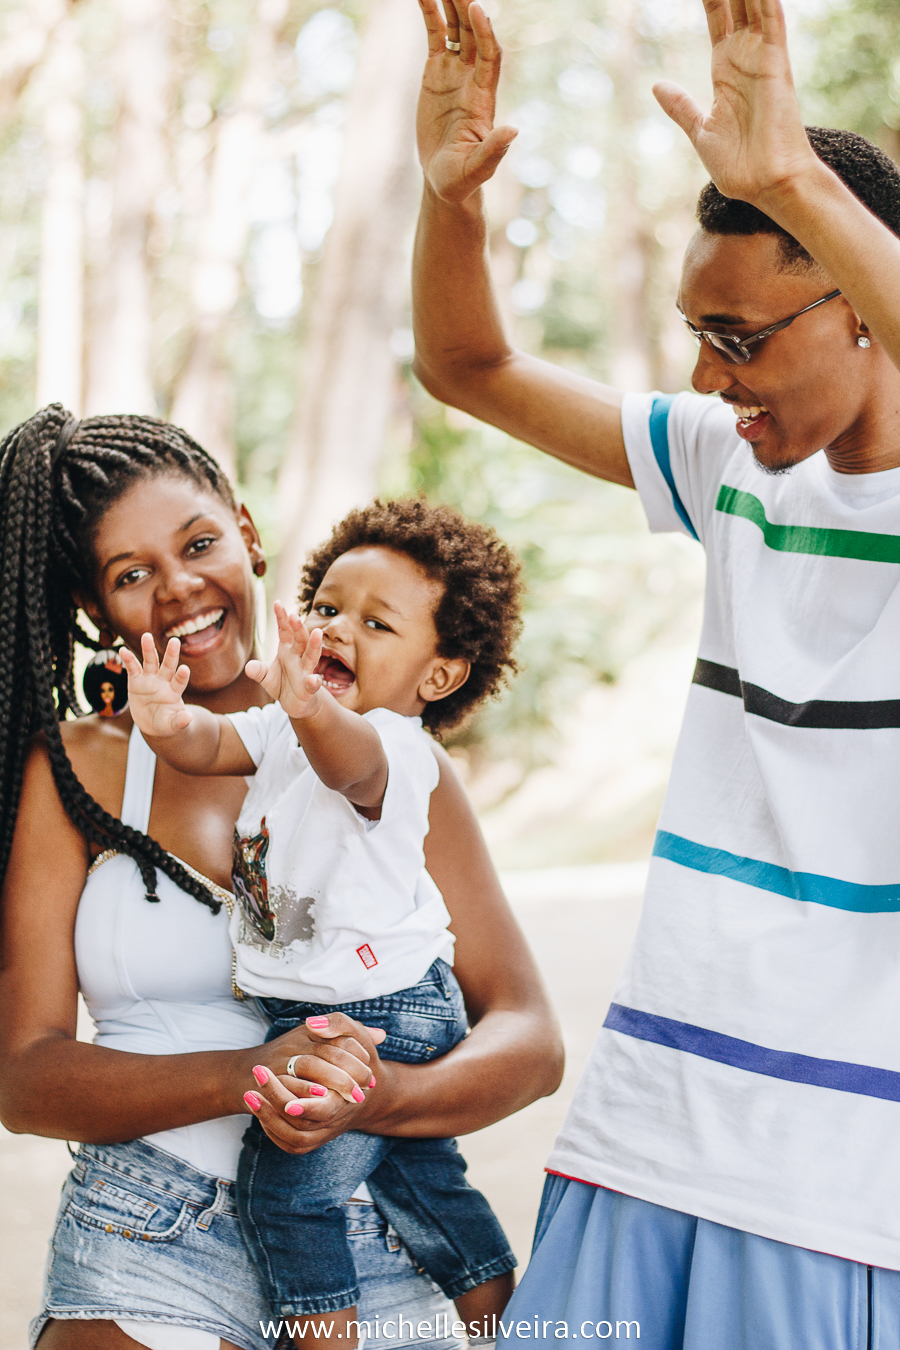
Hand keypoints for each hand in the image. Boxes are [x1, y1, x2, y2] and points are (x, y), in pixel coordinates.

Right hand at [120, 634, 192, 736]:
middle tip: (175, 641)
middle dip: (171, 654)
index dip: (182, 676)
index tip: (185, 669)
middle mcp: (163, 682)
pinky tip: (122, 650)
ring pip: (150, 661)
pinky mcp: (136, 681)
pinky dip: (128, 659)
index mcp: (174, 692)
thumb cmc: (166, 724)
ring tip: (146, 636)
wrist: (152, 723)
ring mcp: (150, 680)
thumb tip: (188, 718)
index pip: (179, 682)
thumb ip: (180, 721)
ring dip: (148, 649)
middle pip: (168, 666)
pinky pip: (132, 668)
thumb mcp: (173, 726)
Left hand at [244, 1015, 386, 1155]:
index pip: (325, 1107)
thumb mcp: (356, 1036)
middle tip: (251, 1090)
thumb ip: (338, 1025)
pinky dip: (273, 1130)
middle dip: (277, 1105)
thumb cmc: (358, 1059)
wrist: (363, 1091)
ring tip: (249, 1095)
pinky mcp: (312, 1139)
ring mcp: (324, 1132)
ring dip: (269, 1118)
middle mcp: (337, 1118)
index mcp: (349, 1097)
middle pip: (303, 1124)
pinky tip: (257, 1109)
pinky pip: (289, 1144)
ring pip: (295, 1138)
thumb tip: (312, 1023)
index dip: (304, 1104)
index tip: (275, 1085)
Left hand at [245, 601, 324, 718]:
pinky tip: (314, 679)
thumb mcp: (265, 676)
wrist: (296, 703)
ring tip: (316, 632)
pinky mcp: (309, 688)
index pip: (284, 631)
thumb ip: (257, 670)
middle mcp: (298, 657)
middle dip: (297, 627)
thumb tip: (249, 667)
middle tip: (294, 615)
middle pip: (300, 639)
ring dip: (314, 645)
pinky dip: (314, 681)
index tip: (278, 603)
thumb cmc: (282, 683)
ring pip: (311, 656)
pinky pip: (313, 683)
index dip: (282, 618)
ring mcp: (305, 671)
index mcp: (287, 650)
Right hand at [416, 0, 517, 202]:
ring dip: (450, 4)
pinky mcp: (435, 74)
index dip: (485, 32)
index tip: (476, 8)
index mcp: (482, 98)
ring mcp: (454, 74)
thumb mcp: (477, 168)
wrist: (443, 181)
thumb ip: (493, 150)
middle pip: (473, 34)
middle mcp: (471, 80)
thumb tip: (513, 131)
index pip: (488, 56)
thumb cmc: (461, 179)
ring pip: (456, 29)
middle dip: (466, 7)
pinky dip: (431, 15)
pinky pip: (436, 37)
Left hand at [652, 0, 818, 209]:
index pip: (718, 16)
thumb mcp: (701, 131)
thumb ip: (681, 106)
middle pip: (734, 1)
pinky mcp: (775, 62)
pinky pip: (771, 17)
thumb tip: (656, 85)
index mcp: (727, 69)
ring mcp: (762, 56)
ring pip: (753, 2)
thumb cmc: (739, 165)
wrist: (765, 185)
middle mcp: (746, 56)